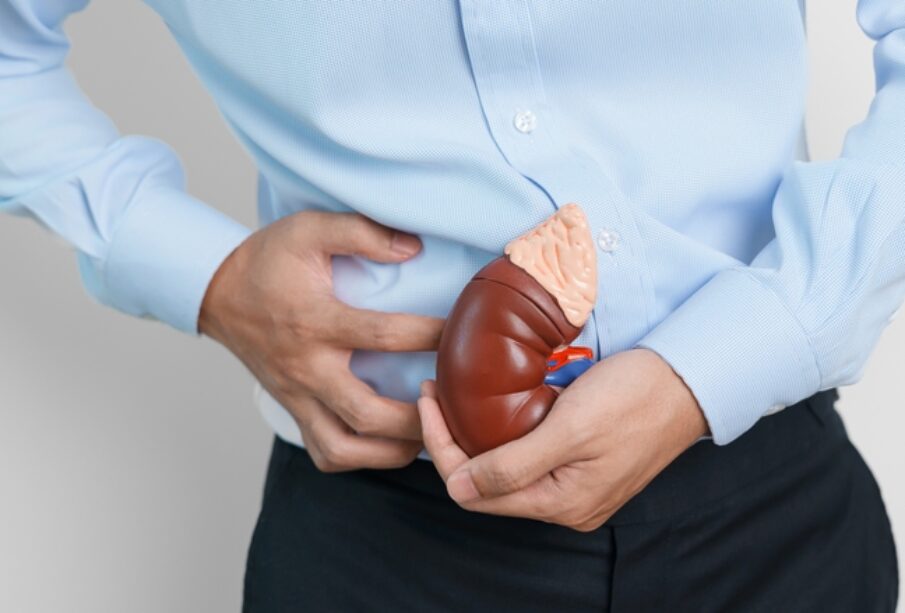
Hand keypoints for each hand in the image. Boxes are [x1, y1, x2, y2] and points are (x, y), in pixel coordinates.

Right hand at [201, 210, 443, 471]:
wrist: (219, 292)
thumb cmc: (268, 260)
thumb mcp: (309, 228)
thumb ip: (360, 232)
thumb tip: (412, 248)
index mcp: (315, 322)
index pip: (382, 336)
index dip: (429, 336)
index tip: (461, 331)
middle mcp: (306, 367)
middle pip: (364, 413)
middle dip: (414, 419)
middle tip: (450, 406)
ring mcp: (297, 395)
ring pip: (342, 447)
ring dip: (388, 452)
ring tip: (425, 436)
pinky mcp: (293, 409)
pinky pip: (324, 451)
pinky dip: (358, 457)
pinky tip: (386, 443)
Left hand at [417, 349, 707, 530]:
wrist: (689, 382)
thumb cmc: (635, 399)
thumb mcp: (570, 429)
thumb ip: (513, 465)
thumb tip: (459, 488)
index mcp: (559, 502)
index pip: (473, 490)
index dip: (440, 448)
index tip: (428, 399)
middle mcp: (565, 504)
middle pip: (486, 483)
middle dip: (452, 441)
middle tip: (436, 393)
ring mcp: (575, 487)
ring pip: (505, 471)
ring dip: (476, 438)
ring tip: (457, 398)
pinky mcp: (583, 467)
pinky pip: (529, 460)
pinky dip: (504, 435)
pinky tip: (496, 408)